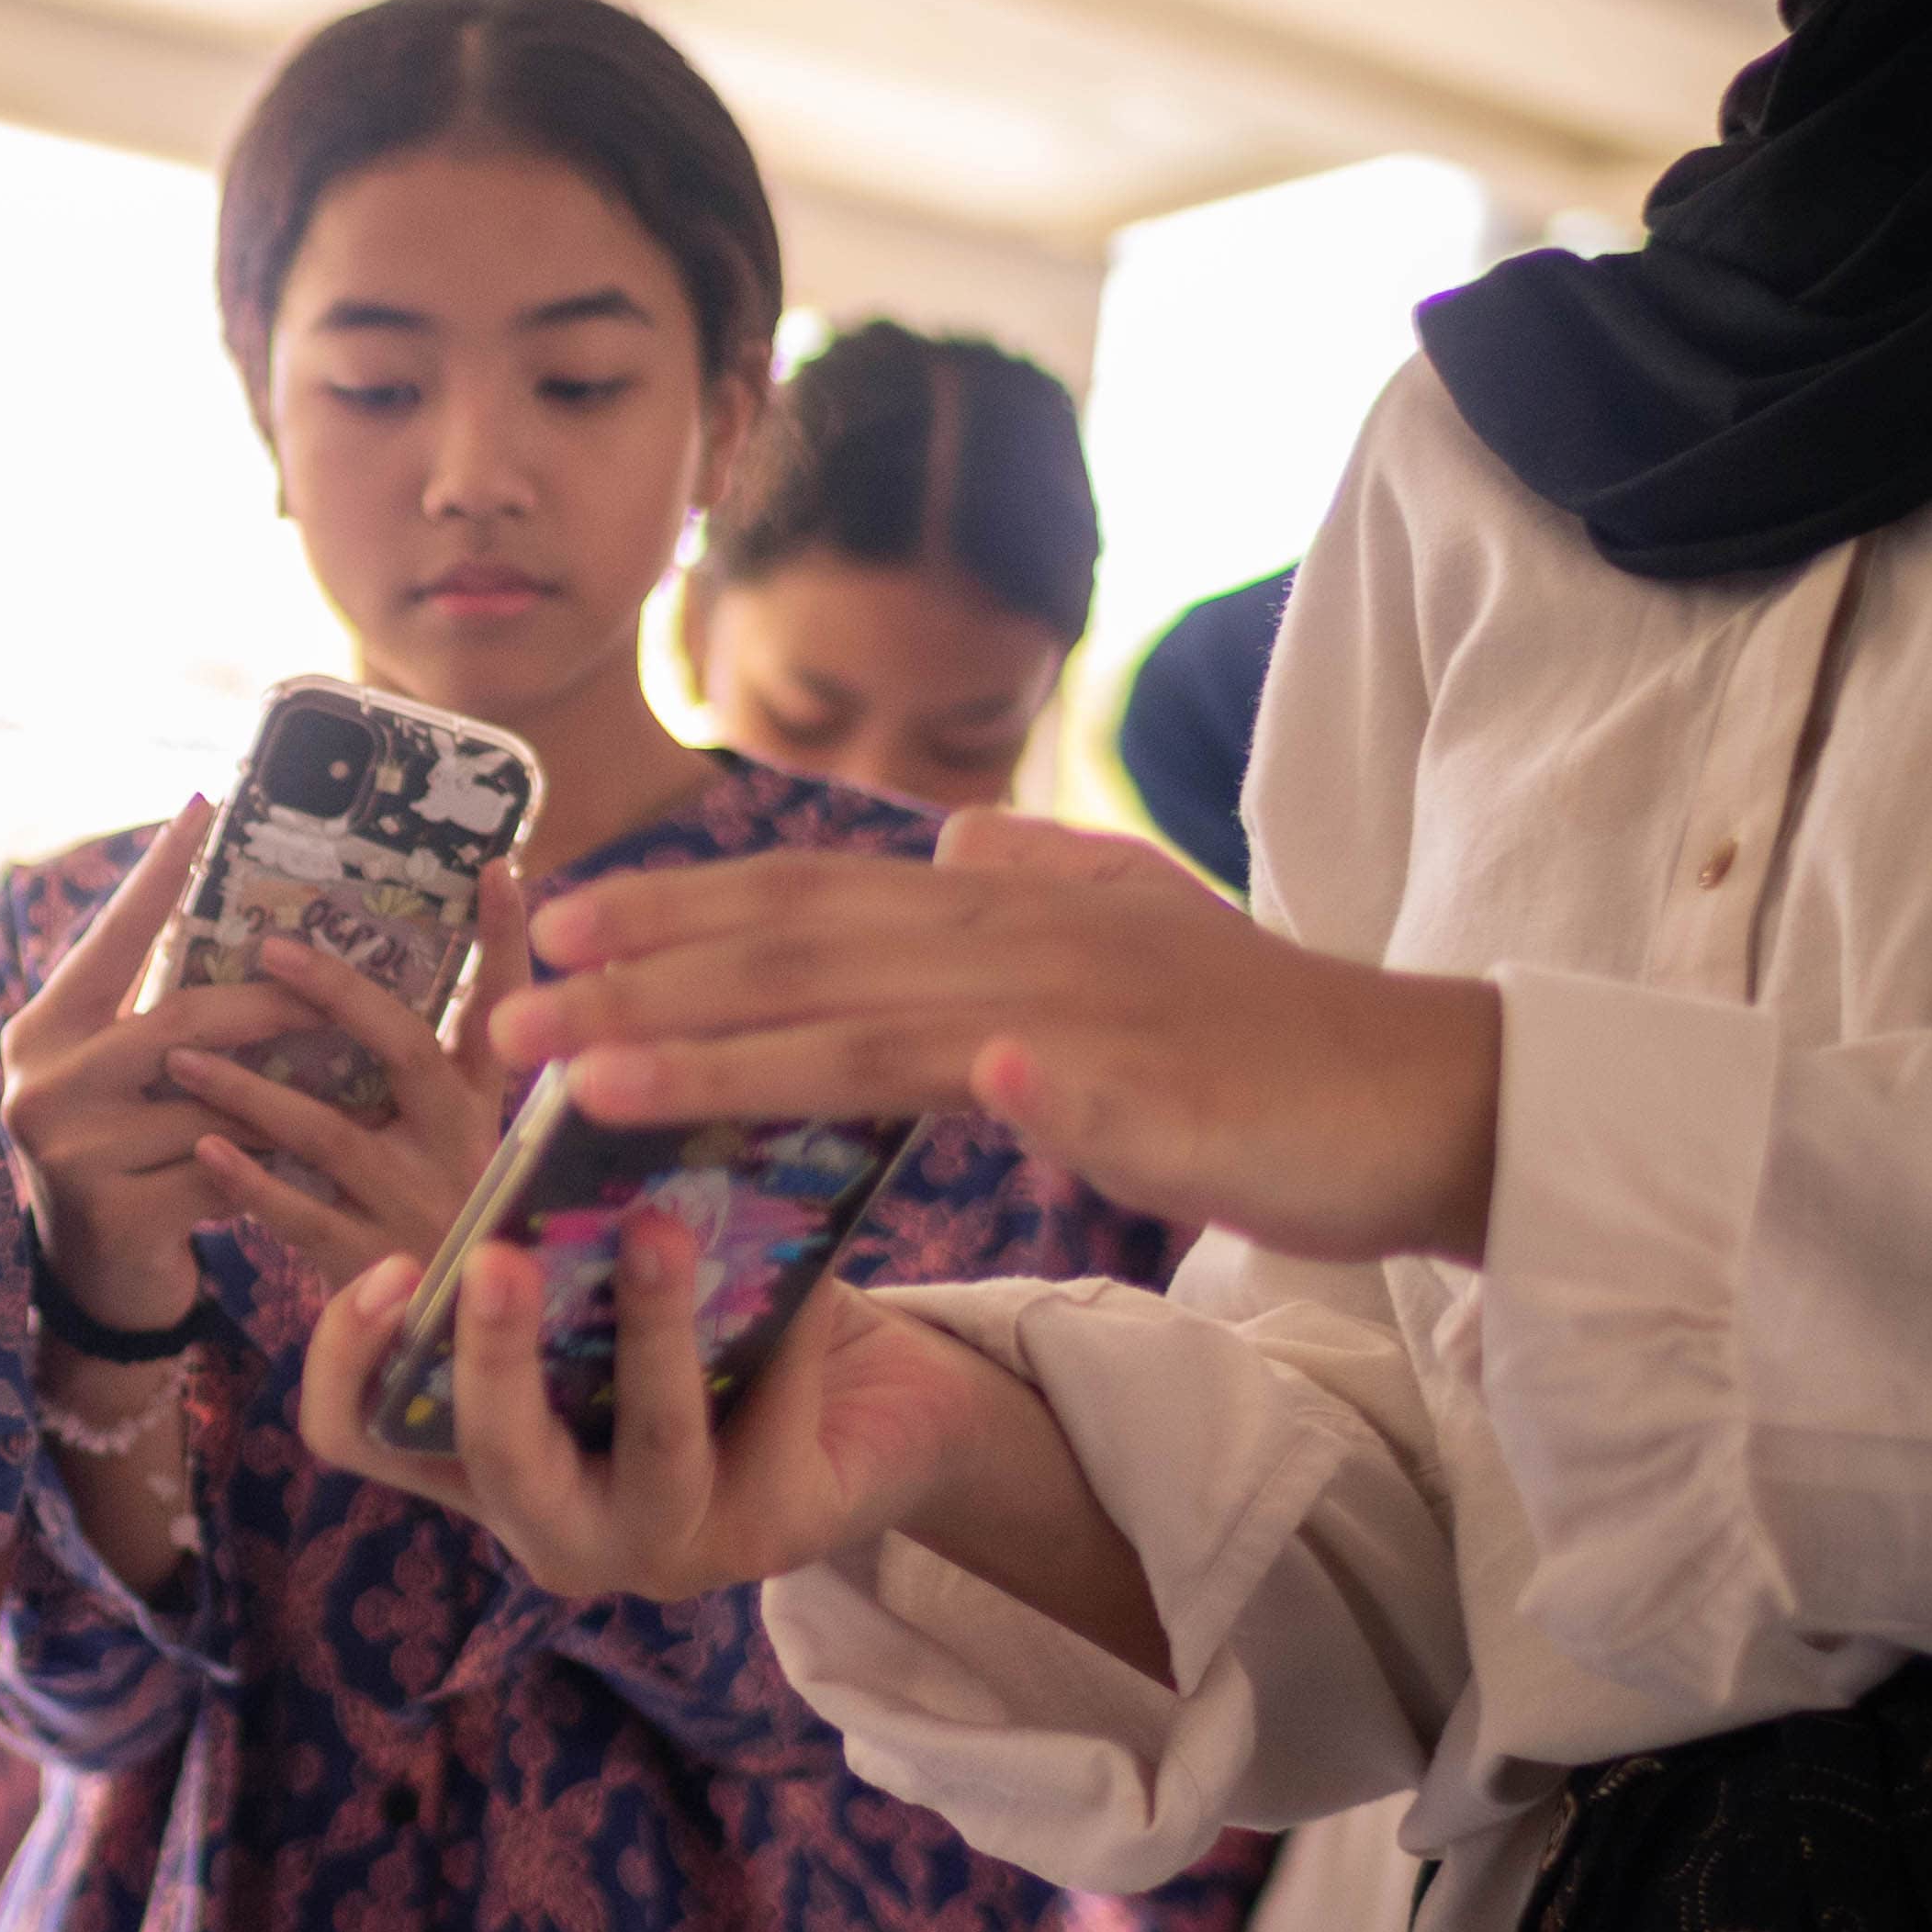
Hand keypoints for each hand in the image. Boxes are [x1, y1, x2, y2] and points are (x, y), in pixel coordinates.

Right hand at [0, 803, 331, 1325]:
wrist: (98, 1282)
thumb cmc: (126, 1152)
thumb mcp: (120, 1074)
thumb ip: (158, 1012)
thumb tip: (253, 925)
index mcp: (42, 1030)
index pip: (112, 940)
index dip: (159, 876)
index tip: (206, 805)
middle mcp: (42, 1083)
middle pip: (183, 1021)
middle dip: (275, 1002)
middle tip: (346, 978)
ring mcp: (73, 1152)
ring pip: (214, 1102)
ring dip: (291, 1091)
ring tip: (356, 1068)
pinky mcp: (116, 1212)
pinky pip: (226, 1170)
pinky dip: (277, 1159)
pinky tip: (321, 1152)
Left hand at [166, 859, 525, 1288]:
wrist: (445, 1348)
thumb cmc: (437, 1226)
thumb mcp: (457, 1145)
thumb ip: (430, 1072)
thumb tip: (378, 979)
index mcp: (485, 1107)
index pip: (505, 1010)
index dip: (506, 939)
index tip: (496, 865)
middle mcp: (463, 1148)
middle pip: (405, 1050)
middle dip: (337, 992)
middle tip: (269, 944)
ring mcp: (418, 1208)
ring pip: (331, 1133)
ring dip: (251, 1088)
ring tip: (180, 1052)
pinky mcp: (373, 1267)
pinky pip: (302, 1215)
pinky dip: (251, 1180)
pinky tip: (203, 1149)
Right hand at [299, 1235, 1169, 1672]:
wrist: (872, 1408)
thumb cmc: (713, 1329)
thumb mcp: (607, 1280)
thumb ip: (557, 1236)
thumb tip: (556, 1097)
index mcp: (486, 1462)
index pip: (360, 1432)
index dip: (350, 1359)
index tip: (395, 1265)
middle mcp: (559, 1526)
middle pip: (492, 1457)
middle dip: (492, 1352)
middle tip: (497, 1256)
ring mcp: (667, 1545)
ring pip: (649, 1449)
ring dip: (653, 1330)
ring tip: (662, 1227)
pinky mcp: (776, 1533)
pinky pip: (775, 1418)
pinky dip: (791, 1324)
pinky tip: (812, 1245)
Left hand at [492, 809, 1501, 1267]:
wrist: (1426, 1094)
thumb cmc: (1266, 1040)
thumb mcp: (1133, 934)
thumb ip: (1034, 881)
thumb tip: (949, 836)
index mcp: (1001, 912)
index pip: (801, 898)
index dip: (669, 912)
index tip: (546, 929)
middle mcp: (1024, 945)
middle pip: (800, 955)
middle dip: (640, 984)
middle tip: (505, 1017)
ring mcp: (1095, 1018)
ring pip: (879, 1028)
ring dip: (732, 1053)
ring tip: (600, 1081)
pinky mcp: (1175, 1095)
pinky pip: (1081, 1091)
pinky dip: (1024, 1087)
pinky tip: (962, 1088)